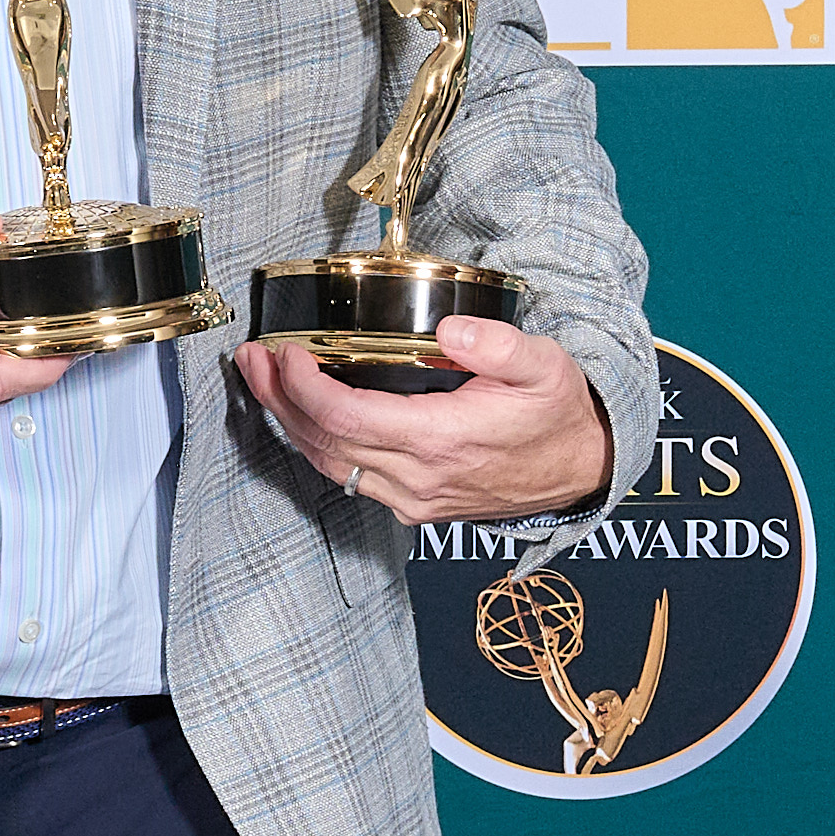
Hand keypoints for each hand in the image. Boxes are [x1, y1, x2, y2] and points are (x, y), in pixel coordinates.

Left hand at [236, 317, 610, 525]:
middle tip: (251, 358)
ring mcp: (413, 499)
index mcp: (442, 441)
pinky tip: (302, 415)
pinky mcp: (413, 506)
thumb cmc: (559, 415)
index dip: (304, 388)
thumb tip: (451, 329)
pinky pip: (349, 478)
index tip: (284, 352)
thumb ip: (500, 346)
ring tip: (263, 380)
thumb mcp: (545, 366)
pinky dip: (317, 445)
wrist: (583, 471)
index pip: (347, 419)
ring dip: (290, 423)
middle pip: (323, 444)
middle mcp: (419, 479)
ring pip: (329, 467)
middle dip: (279, 399)